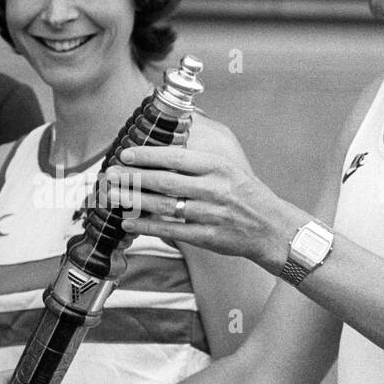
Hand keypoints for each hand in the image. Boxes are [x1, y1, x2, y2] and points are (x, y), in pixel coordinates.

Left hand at [105, 145, 302, 270]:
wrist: (272, 228)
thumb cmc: (247, 196)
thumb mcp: (229, 168)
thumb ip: (199, 160)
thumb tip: (166, 146)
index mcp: (218, 167)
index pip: (177, 157)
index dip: (148, 155)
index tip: (126, 154)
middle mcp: (214, 189)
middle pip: (166, 181)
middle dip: (134, 177)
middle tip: (111, 174)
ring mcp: (211, 214)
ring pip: (165, 206)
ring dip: (135, 201)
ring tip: (112, 196)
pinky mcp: (208, 237)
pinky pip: (172, 230)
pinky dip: (147, 227)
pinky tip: (129, 223)